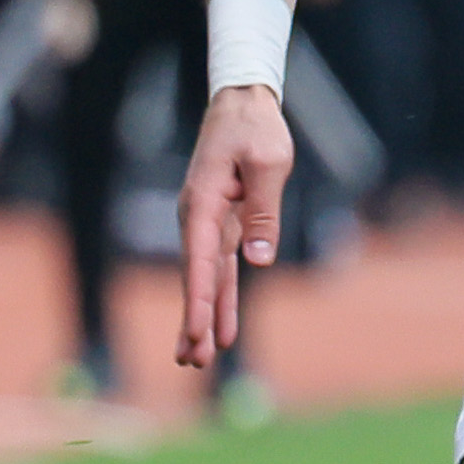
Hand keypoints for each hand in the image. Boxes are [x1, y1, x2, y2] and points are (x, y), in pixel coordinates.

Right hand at [177, 84, 292, 369]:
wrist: (244, 103)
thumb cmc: (256, 129)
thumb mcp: (269, 163)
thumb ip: (264, 211)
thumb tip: (258, 260)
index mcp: (203, 203)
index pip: (199, 260)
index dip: (198, 299)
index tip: (197, 331)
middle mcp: (199, 218)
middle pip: (197, 277)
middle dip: (195, 320)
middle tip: (193, 360)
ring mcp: (210, 222)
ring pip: (207, 277)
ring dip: (205, 316)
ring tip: (198, 358)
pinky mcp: (224, 223)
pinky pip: (220, 267)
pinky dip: (220, 296)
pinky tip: (221, 325)